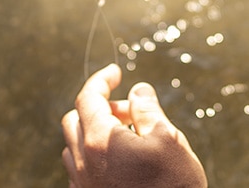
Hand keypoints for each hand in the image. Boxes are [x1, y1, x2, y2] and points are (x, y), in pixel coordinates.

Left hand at [61, 64, 206, 187]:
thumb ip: (148, 110)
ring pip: (74, 145)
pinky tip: (119, 161)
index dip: (102, 79)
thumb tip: (138, 90)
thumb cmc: (173, 186)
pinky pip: (79, 170)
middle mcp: (83, 162)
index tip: (116, 72)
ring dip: (94, 132)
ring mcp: (83, 184)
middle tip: (130, 112)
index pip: (88, 97)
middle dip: (99, 107)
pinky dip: (93, 155)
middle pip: (74, 119)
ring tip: (129, 137)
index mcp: (99, 140)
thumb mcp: (169, 139)